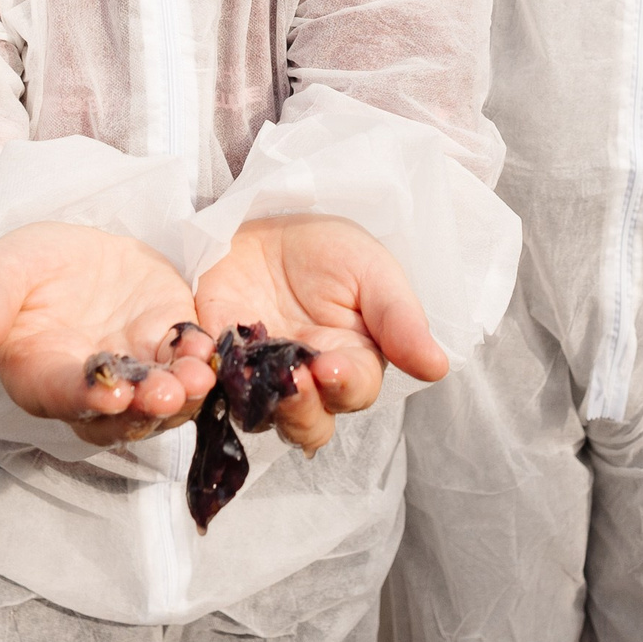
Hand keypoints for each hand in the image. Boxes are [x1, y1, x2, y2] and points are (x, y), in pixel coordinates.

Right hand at [0, 223, 214, 445]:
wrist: (67, 249)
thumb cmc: (22, 268)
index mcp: (40, 376)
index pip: (61, 396)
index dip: (84, 398)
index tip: (110, 395)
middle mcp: (90, 389)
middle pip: (119, 416)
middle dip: (145, 408)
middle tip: (168, 394)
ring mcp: (135, 369)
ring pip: (160, 400)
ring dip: (183, 395)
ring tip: (199, 377)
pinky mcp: (167, 343)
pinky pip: (187, 361)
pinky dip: (201, 360)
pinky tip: (210, 349)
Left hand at [191, 216, 445, 455]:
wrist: (262, 219)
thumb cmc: (326, 247)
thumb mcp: (371, 270)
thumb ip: (399, 318)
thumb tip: (438, 367)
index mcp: (351, 362)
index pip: (354, 392)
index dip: (344, 386)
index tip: (331, 367)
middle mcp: (306, 383)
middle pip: (307, 422)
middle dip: (301, 408)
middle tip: (293, 381)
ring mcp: (257, 378)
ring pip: (258, 415)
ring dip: (256, 403)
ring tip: (250, 376)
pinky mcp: (212, 364)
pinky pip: (208, 387)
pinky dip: (205, 382)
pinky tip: (204, 365)